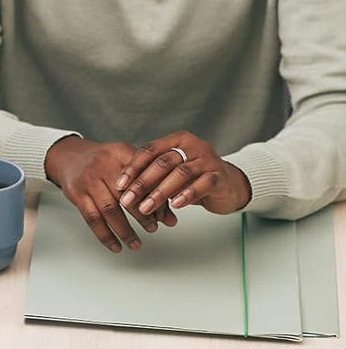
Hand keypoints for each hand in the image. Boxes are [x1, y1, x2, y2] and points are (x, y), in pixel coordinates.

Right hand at [44, 135, 177, 252]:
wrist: (69, 157)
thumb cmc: (104, 161)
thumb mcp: (127, 160)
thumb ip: (149, 183)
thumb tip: (169, 216)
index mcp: (121, 153)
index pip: (143, 177)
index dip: (156, 197)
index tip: (164, 215)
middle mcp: (104, 165)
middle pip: (127, 194)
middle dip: (142, 215)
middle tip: (153, 228)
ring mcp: (89, 181)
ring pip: (110, 210)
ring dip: (125, 230)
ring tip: (136, 243)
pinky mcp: (76, 195)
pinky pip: (92, 219)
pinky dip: (105, 235)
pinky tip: (115, 246)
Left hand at [115, 132, 251, 216]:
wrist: (229, 185)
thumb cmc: (194, 178)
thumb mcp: (170, 173)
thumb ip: (152, 176)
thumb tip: (124, 191)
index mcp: (178, 140)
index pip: (150, 150)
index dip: (133, 168)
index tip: (119, 185)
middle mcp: (193, 146)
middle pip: (163, 162)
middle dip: (142, 183)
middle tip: (127, 200)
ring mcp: (208, 159)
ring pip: (181, 174)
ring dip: (160, 192)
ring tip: (145, 207)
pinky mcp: (219, 175)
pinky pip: (202, 184)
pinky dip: (187, 194)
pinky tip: (175, 205)